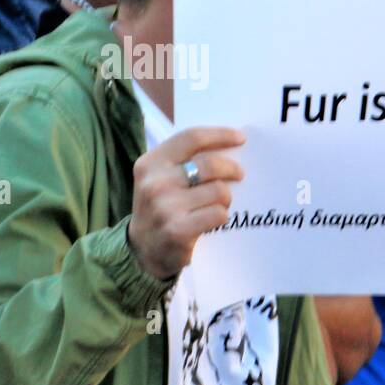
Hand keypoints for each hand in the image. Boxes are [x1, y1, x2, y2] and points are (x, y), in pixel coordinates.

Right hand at [127, 127, 245, 280]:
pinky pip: (218, 214)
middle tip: (239, 174)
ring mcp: (165, 207)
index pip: (191, 138)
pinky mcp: (178, 230)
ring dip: (225, 198)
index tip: (240, 138)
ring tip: (219, 204)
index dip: (220, 135)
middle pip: (210, 164)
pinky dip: (221, 216)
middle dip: (231, 168)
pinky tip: (213, 220)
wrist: (144, 249)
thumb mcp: (160, 178)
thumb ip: (184, 161)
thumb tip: (227, 146)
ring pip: (218, 191)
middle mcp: (154, 183)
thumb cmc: (160, 207)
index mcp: (150, 163)